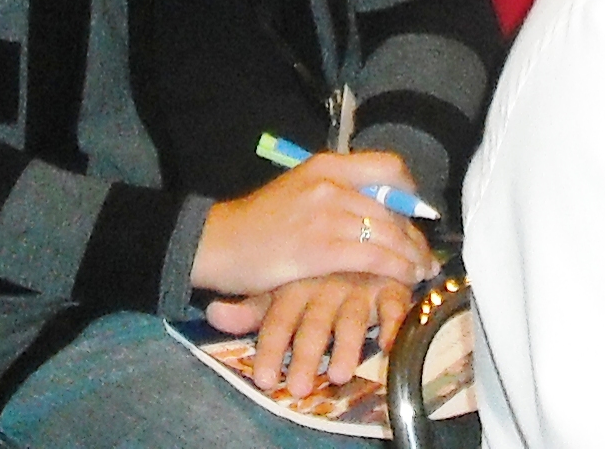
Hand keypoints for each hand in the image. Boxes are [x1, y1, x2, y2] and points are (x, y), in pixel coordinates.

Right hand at [192, 152, 434, 300]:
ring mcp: (325, 214)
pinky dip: (396, 268)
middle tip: (425, 255)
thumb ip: (336, 193)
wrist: (220, 242)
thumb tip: (378, 207)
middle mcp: (330, 183)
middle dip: (415, 235)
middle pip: (392, 206)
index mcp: (326, 165)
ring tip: (421, 271)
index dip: (410, 191)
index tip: (417, 214)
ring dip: (412, 255)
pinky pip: (373, 256)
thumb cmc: (259, 221)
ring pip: (388, 232)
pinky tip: (404, 279)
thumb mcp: (300, 190)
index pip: (388, 166)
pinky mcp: (320, 248)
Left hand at [203, 272, 417, 396]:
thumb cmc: (308, 263)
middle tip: (297, 387)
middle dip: (304, 356)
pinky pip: (393, 303)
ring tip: (336, 376)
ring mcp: (357, 285)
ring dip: (344, 348)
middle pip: (313, 324)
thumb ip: (250, 308)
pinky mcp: (388, 284)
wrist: (352, 218)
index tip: (263, 379)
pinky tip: (387, 343)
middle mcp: (326, 285)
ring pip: (350, 319)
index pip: (278, 318)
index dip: (270, 348)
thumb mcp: (275, 284)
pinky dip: (392, 323)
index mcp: (296, 284)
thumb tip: (211, 313)